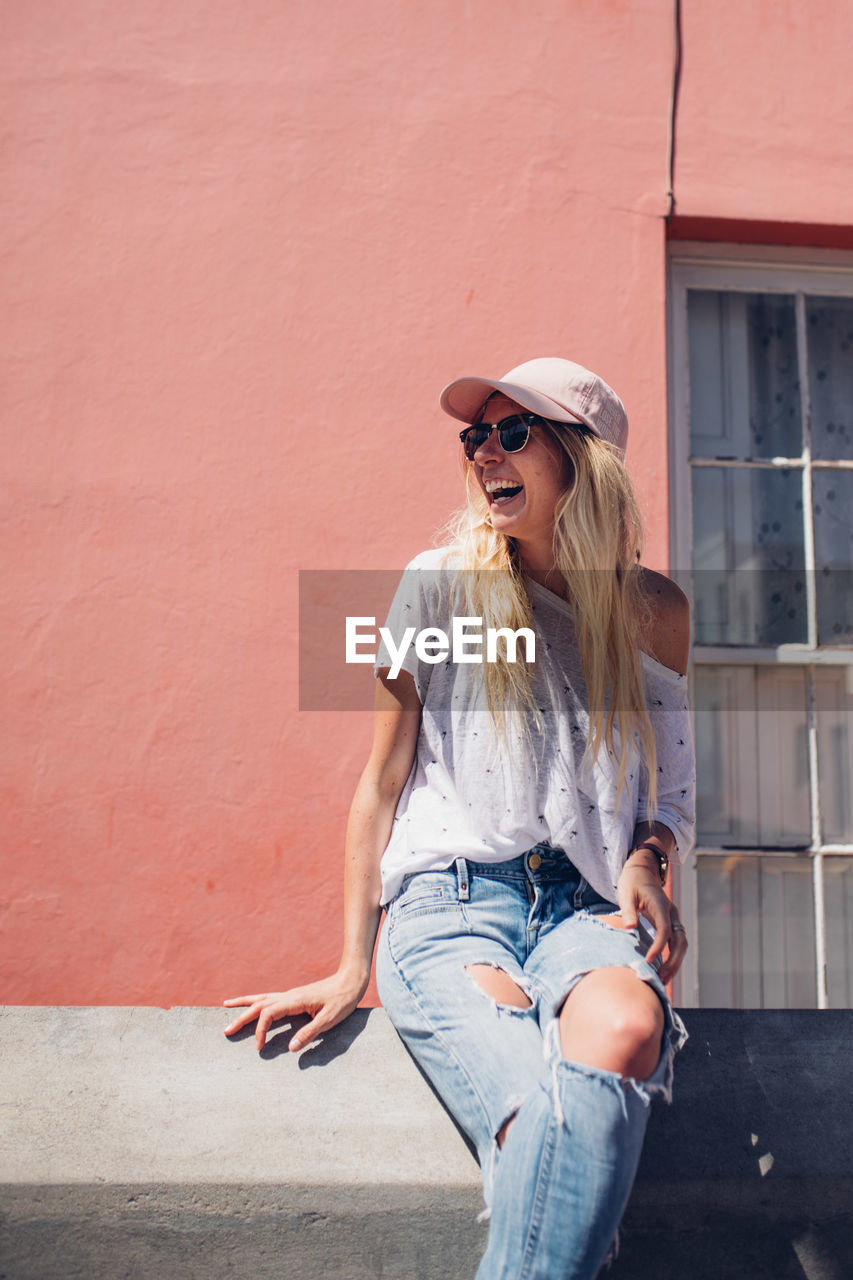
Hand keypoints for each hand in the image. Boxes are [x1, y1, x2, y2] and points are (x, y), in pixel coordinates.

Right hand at [223, 970, 367, 1052]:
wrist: (351, 980)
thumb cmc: (343, 999)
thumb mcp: (330, 1019)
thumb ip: (310, 1033)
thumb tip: (290, 1048)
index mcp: (295, 1000)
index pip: (268, 1013)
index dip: (259, 1030)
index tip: (259, 1047)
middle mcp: (289, 995)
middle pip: (259, 1004)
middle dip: (241, 1017)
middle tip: (225, 1030)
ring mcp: (291, 995)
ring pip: (262, 998)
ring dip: (244, 1005)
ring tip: (227, 1006)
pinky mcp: (295, 997)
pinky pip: (270, 999)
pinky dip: (257, 1001)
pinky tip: (253, 1004)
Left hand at [616, 856, 687, 985]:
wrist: (642, 869)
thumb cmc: (632, 880)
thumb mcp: (626, 892)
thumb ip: (628, 910)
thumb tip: (629, 927)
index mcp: (661, 905)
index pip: (665, 930)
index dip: (659, 947)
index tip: (648, 960)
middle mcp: (671, 913)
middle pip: (679, 941)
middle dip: (673, 962)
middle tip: (661, 979)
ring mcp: (672, 919)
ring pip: (681, 944)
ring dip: (675, 963)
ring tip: (662, 981)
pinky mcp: (669, 923)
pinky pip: (675, 943)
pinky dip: (672, 957)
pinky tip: (662, 970)